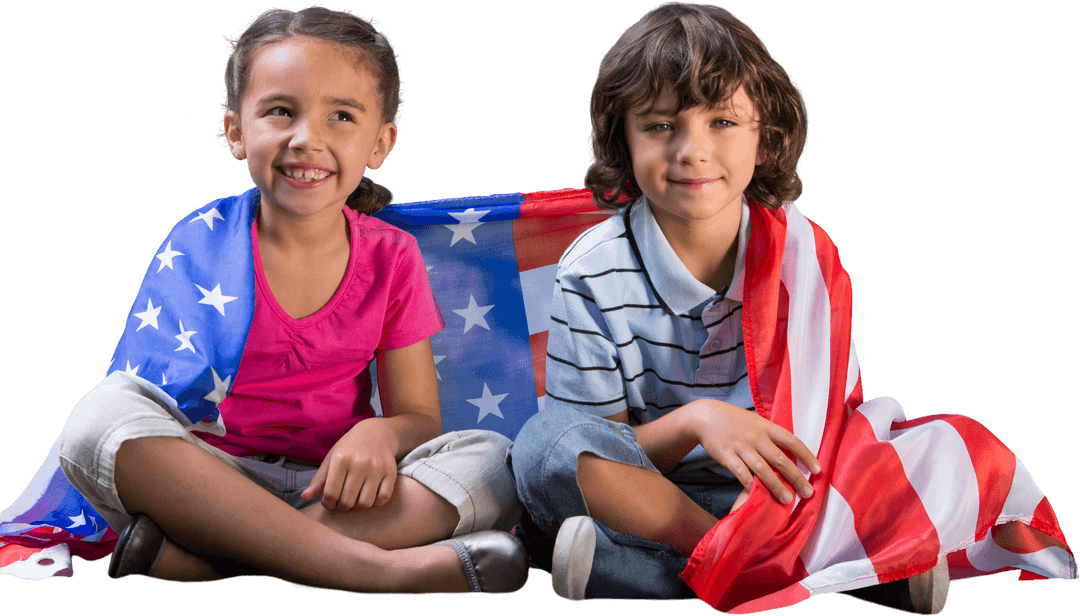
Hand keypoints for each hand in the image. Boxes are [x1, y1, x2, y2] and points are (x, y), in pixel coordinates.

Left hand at [300, 419, 398, 510]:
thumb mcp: (331, 459)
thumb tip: (305, 497)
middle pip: (347, 502)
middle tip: (341, 502)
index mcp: (341, 459)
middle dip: (341, 507)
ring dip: (357, 507)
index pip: (330, 494)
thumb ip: (319, 480)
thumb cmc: (349, 448)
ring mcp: (377, 468)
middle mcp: (360, 463)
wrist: (377, 433)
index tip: (329, 502)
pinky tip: (369, 495)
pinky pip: (382, 499)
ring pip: (365, 503)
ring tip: (354, 500)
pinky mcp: (390, 473)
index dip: (327, 504)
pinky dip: (375, 502)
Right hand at [686, 399, 820, 504]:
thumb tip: (792, 453)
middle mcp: (756, 436)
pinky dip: (750, 484)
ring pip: (763, 469)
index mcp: (766, 426)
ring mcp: (741, 446)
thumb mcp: (755, 421)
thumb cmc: (734, 421)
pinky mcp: (726, 456)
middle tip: (809, 493)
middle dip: (797, 477)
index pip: (792, 441)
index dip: (806, 456)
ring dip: (777, 486)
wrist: (705, 416)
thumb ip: (771, 435)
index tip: (818, 470)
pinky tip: (758, 495)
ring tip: (787, 500)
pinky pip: (741, 473)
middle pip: (780, 459)